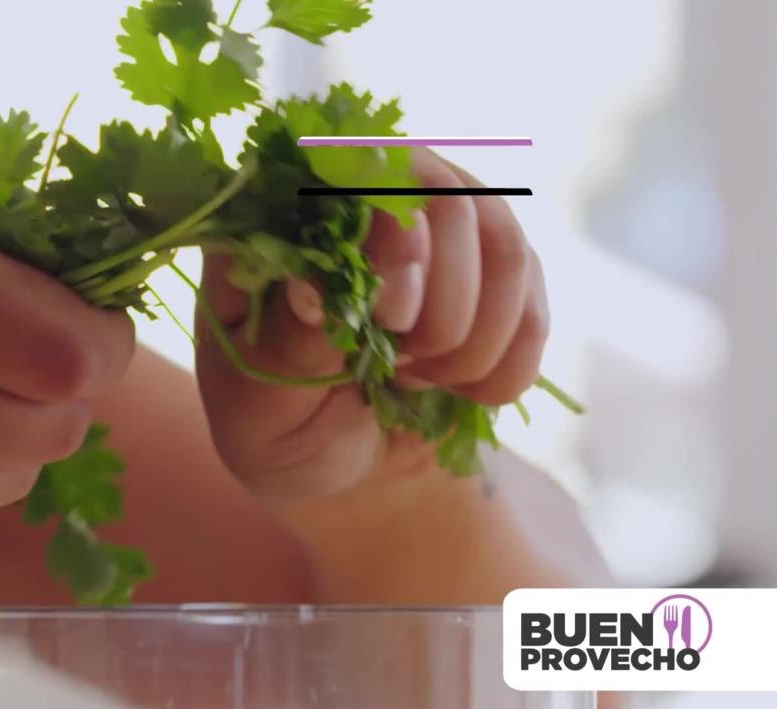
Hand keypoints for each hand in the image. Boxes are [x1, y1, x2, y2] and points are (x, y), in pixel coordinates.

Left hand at [195, 149, 547, 498]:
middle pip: (449, 199)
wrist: (337, 461)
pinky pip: (534, 307)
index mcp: (290, 211)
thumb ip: (283, 342)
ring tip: (414, 380)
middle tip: (399, 366)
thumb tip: (312, 288)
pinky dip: (502, 368)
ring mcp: (446, 225)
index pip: (356, 164)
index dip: (391, 230)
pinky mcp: (498, 276)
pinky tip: (456, 391)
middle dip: (437, 305)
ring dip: (471, 339)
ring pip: (505, 247)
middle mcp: (375, 194)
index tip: (390, 316)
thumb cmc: (277, 421)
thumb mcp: (257, 400)